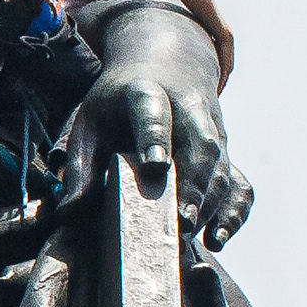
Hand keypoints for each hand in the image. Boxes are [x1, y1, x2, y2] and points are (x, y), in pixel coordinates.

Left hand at [58, 10, 252, 248]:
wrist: (166, 67)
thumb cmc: (118, 103)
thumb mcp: (90, 121)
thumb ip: (80, 166)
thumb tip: (68, 214)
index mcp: (146, 92)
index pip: (154, 113)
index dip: (156, 137)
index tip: (155, 166)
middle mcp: (188, 109)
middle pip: (200, 146)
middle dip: (193, 185)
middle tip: (180, 222)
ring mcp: (212, 130)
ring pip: (221, 166)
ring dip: (210, 204)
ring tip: (191, 237)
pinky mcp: (226, 151)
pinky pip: (239, 181)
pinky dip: (234, 211)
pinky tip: (219, 239)